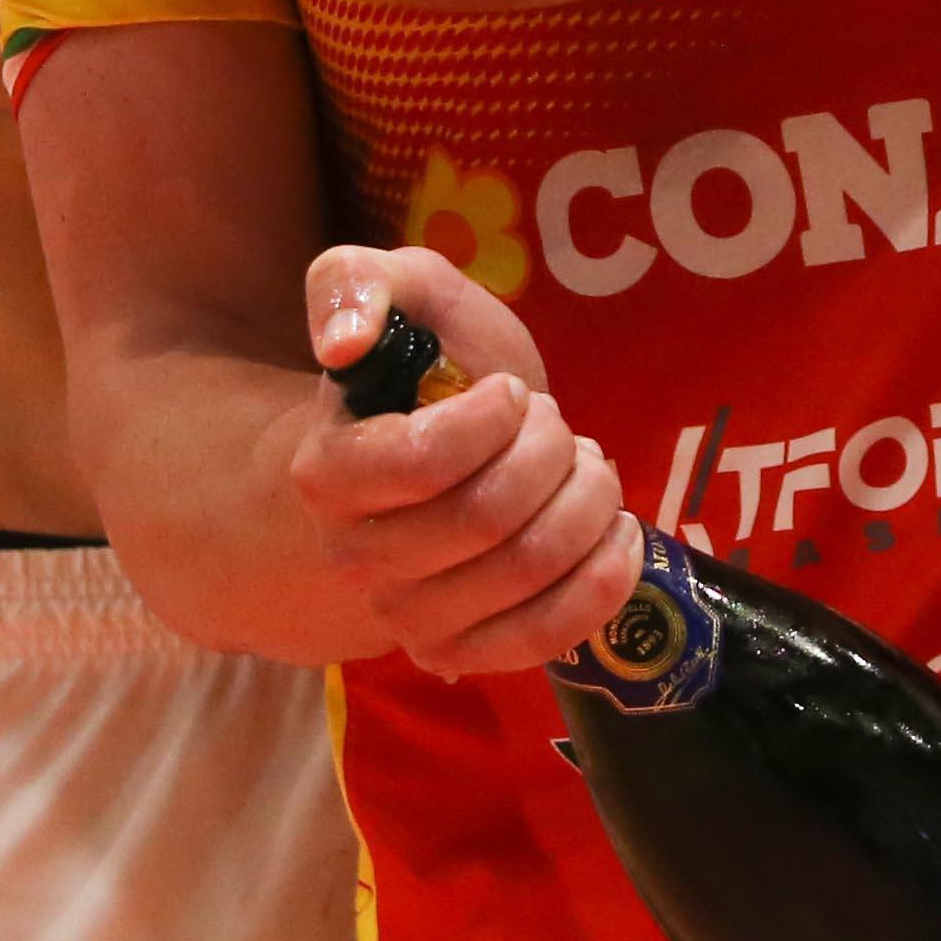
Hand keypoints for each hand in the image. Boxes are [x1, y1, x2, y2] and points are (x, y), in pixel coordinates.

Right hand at [292, 242, 638, 677]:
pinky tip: (614, 532)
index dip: (493, 420)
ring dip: (587, 504)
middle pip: (487, 516)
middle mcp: (354, 560)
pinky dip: (603, 578)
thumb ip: (356, 285)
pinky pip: (546, 637)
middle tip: (554, 426)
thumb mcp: (402, 293)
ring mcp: (406, 618)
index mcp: (326, 474)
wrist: (445, 452)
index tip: (510, 392)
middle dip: (550, 452)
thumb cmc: (430, 369)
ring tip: (584, 469)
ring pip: (527, 570)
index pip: (423, 462)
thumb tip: (344, 342)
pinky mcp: (463, 655)